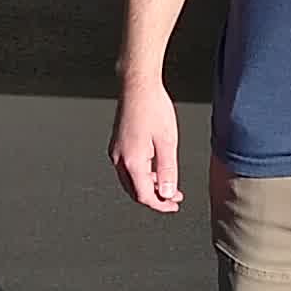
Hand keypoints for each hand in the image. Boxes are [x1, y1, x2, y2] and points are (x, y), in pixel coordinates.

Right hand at [108, 79, 183, 212]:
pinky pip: (129, 167)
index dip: (160, 205)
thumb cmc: (152, 106)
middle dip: (155, 197)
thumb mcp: (167, 141)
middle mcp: (119, 158)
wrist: (137, 84)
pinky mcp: (118, 143)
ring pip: (131, 179)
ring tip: (168, 183)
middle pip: (135, 190)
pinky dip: (143, 173)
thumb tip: (167, 193)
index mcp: (131, 160)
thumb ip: (167, 170)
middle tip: (172, 197)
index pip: (143, 196)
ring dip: (149, 185)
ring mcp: (117, 150)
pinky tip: (156, 167)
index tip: (173, 206)